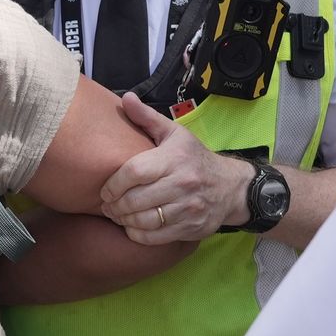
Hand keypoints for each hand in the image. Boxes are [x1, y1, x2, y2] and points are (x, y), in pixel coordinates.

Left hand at [98, 93, 251, 243]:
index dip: (113, 184)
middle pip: (136, 200)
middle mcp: (182, 184)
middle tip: (106, 205)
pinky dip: (138, 235)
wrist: (231, 187)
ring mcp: (188, 208)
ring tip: (116, 216)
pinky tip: (131, 228)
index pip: (134, 172)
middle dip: (114, 205)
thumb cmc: (194, 158)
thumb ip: (147, 118)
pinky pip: (157, 237)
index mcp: (174, 159)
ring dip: (124, 221)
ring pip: (145, 221)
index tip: (104, 190)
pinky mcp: (191, 228)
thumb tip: (125, 98)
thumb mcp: (174, 134)